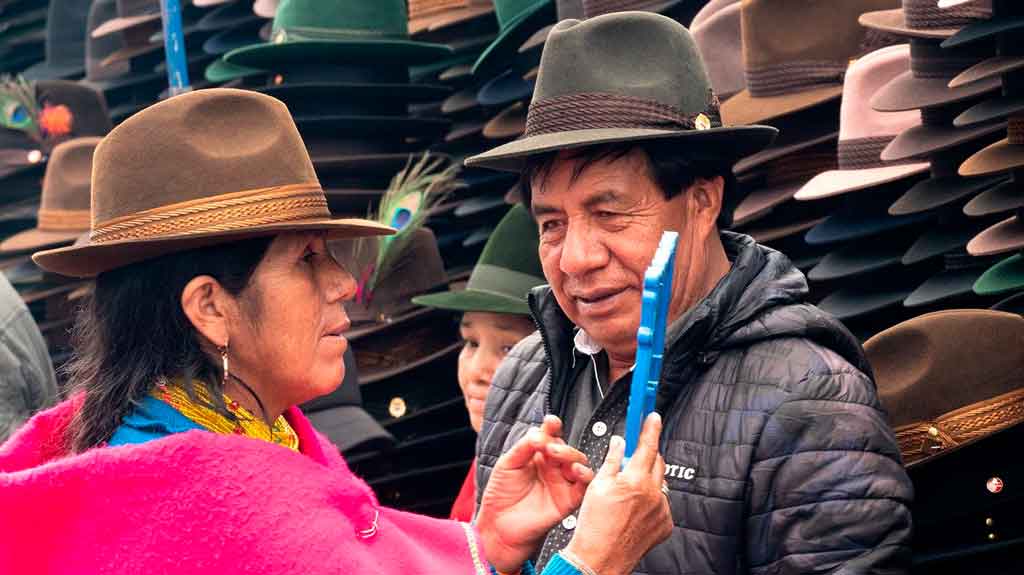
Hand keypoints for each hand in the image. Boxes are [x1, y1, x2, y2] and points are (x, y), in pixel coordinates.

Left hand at [477, 415, 594, 572]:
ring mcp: (561, 482)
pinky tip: (575, 470)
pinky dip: (584, 476)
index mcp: (538, 456)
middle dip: (559, 444)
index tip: (551, 422)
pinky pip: (584, 486)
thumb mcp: (507, 464)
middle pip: (565, 448)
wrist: (498, 525)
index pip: (550, 436)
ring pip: (578, 463)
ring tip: (556, 454)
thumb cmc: (501, 495)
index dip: (552, 427)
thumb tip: (538, 432)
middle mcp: (553, 467)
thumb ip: (523, 447)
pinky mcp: (568, 499)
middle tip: (547, 446)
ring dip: (571, 455)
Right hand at [564, 412, 672, 574]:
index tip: (653, 416)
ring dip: (647, 480)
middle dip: (646, 455)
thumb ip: (612, 460)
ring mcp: (661, 510)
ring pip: (659, 483)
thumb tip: (619, 443)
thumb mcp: (597, 485)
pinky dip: (651, 501)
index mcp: (635, 480)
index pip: (648, 445)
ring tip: (627, 493)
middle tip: (632, 457)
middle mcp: (653, 494)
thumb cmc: (594, 526)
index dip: (651, 427)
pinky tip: (634, 509)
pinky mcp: (665, 524)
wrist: (600, 558)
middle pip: (656, 461)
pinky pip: (662, 503)